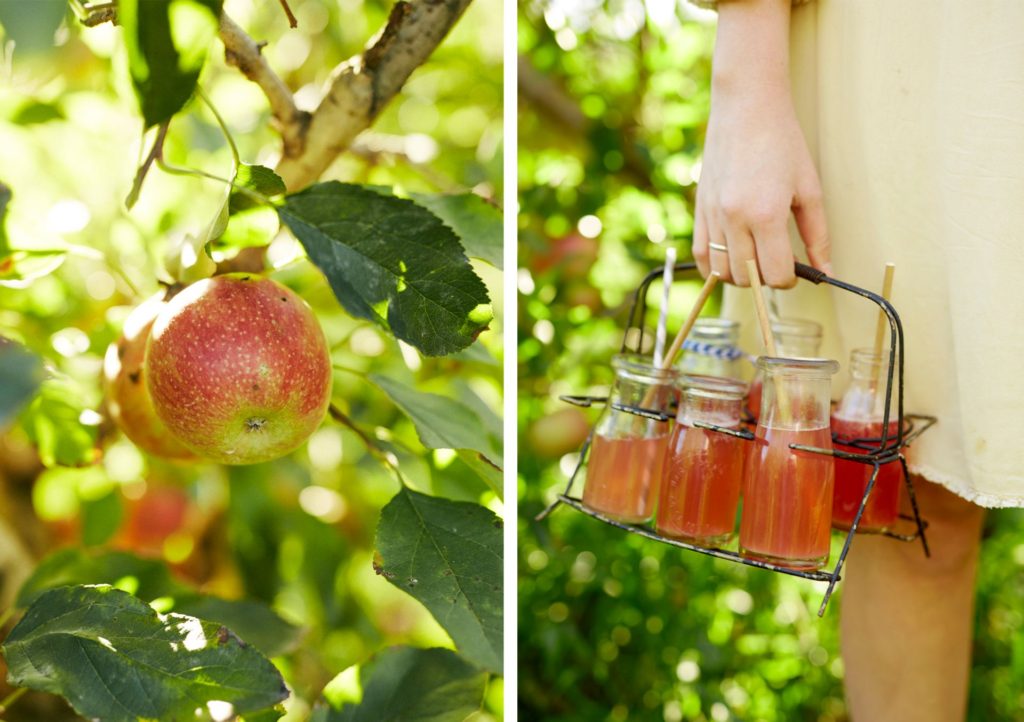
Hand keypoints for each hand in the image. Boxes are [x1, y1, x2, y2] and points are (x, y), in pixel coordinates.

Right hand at [692, 1, 829, 287]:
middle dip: (766, 278)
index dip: (790, 279)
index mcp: (766, 215)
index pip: (775, 274)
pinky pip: (701, 256)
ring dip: (741, 275)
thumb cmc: (782, 142)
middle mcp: (735, 219)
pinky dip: (714, 268)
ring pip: (723, 272)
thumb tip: (825, 272)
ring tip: (756, 258)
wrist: (746, 108)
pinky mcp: (699, 210)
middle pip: (749, 278)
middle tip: (778, 261)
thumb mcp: (810, 189)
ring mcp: (713, 216)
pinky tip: (730, 262)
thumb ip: (817, 235)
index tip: (796, 269)